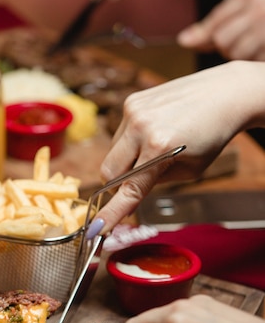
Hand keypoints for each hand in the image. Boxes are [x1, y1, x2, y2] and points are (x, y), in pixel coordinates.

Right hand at [89, 61, 264, 233]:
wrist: (225, 93)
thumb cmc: (213, 136)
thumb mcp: (191, 170)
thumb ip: (156, 181)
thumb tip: (130, 191)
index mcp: (160, 148)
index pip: (129, 188)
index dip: (111, 212)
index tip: (96, 228)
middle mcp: (141, 127)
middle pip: (108, 172)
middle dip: (118, 183)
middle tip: (138, 182)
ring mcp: (133, 111)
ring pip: (112, 152)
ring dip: (125, 159)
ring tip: (155, 148)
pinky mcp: (132, 101)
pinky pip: (119, 133)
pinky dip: (131, 140)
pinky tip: (154, 131)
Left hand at [178, 0, 264, 60]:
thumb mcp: (244, 12)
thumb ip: (213, 26)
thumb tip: (183, 40)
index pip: (215, 25)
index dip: (206, 38)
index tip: (205, 42)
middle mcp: (261, 8)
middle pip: (222, 41)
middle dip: (228, 47)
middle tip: (245, 43)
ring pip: (236, 54)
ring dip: (243, 57)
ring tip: (257, 47)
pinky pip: (253, 62)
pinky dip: (256, 62)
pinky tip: (263, 54)